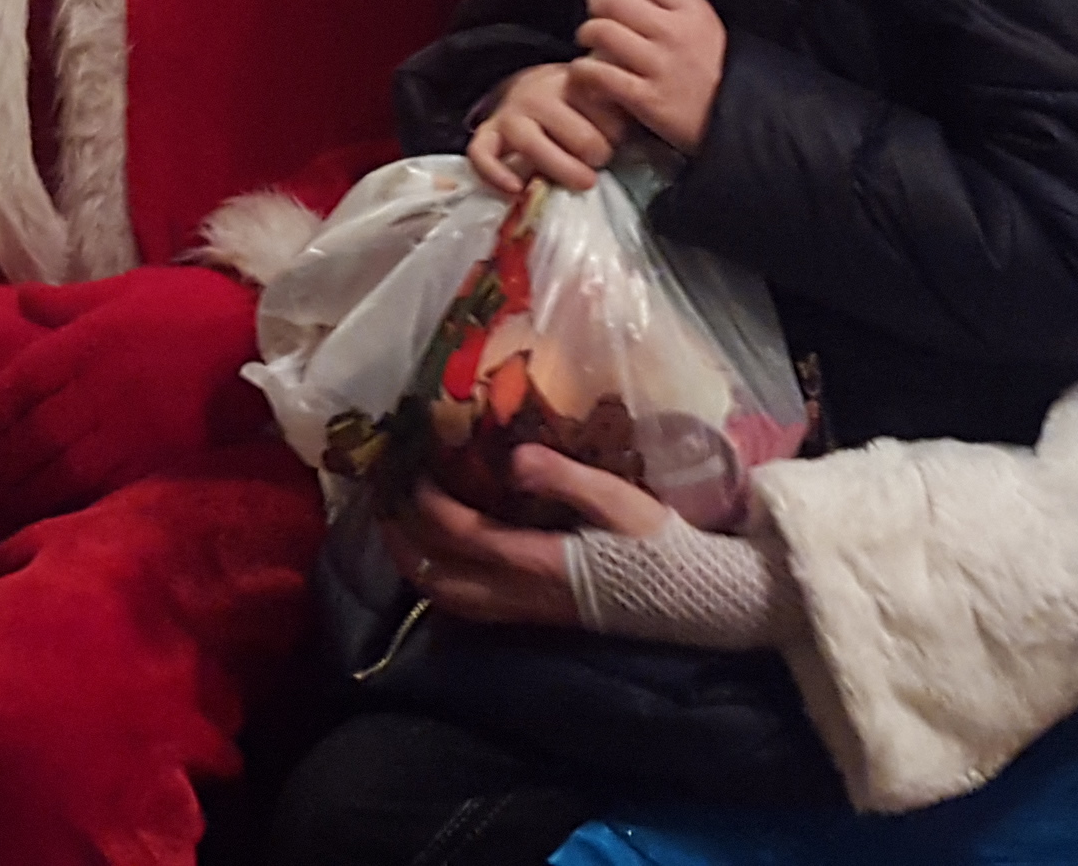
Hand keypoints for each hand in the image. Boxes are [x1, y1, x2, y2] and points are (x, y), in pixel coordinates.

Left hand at [0, 265, 274, 518]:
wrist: (257, 339)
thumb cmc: (191, 307)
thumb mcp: (123, 288)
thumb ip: (66, 302)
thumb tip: (21, 302)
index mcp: (77, 347)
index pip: (10, 388)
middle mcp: (87, 392)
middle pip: (22, 437)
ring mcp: (116, 431)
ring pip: (50, 469)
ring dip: (17, 488)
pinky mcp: (146, 461)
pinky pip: (93, 488)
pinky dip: (64, 502)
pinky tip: (48, 510)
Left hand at [395, 446, 680, 629]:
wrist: (694, 601)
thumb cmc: (659, 545)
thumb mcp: (621, 503)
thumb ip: (566, 479)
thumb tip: (512, 457)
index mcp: (541, 563)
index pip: (463, 535)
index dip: (428, 504)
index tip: (413, 467)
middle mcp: (523, 597)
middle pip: (439, 578)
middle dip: (403, 541)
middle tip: (384, 500)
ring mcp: (527, 615)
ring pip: (449, 600)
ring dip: (416, 565)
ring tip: (400, 529)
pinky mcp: (535, 620)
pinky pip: (469, 609)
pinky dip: (442, 584)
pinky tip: (442, 560)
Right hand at [469, 62, 612, 194]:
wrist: (534, 88)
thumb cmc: (579, 102)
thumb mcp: (603, 92)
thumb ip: (620, 100)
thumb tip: (644, 115)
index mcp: (572, 79)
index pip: (602, 108)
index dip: (617, 129)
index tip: (624, 137)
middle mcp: (538, 94)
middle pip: (574, 133)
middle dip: (595, 152)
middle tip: (603, 159)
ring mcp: (510, 115)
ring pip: (531, 144)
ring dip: (562, 167)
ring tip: (585, 181)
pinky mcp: (487, 134)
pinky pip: (481, 153)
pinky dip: (495, 173)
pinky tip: (515, 189)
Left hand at [563, 0, 724, 154]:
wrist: (737, 122)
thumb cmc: (716, 74)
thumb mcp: (707, 28)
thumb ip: (675, 6)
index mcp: (692, 10)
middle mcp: (674, 33)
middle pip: (614, 1)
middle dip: (596, 6)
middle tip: (596, 16)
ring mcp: (659, 66)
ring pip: (601, 32)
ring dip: (587, 34)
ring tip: (588, 42)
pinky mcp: (645, 99)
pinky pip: (599, 74)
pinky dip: (583, 71)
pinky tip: (586, 73)